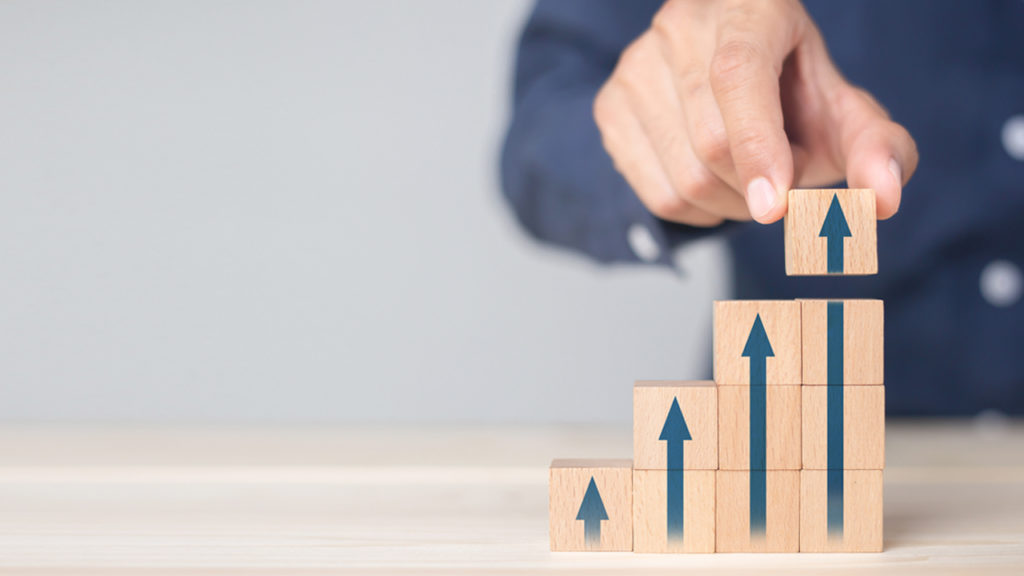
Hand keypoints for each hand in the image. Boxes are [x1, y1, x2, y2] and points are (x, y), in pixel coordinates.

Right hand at [593, 0, 917, 225]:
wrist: (733, 76)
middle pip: (711, 144)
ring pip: (683, 179)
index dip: (757, 144)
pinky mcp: (610, 106)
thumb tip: (882, 198)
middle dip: (760, 187)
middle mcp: (681, 25)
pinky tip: (715, 184)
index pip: (738, 75)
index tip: (777, 205)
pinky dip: (698, 212)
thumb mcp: (844, 110)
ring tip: (751, 177)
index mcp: (747, 7)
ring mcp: (636, 65)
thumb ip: (879, 149)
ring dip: (733, 205)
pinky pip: (657, 195)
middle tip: (784, 180)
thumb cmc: (793, 92)